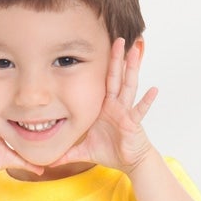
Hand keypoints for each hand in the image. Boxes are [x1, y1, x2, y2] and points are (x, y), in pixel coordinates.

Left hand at [71, 37, 157, 173]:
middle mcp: (116, 105)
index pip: (102, 83)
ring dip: (132, 69)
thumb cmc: (109, 151)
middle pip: (116, 78)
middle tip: (118, 39)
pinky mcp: (133, 123)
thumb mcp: (82, 151)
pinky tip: (154, 89)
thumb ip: (66, 153)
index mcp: (103, 108)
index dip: (102, 67)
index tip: (100, 49)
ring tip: (135, 51)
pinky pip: (140, 110)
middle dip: (117, 59)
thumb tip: (47, 161)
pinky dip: (147, 101)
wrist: (128, 162)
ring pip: (129, 86)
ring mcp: (125, 112)